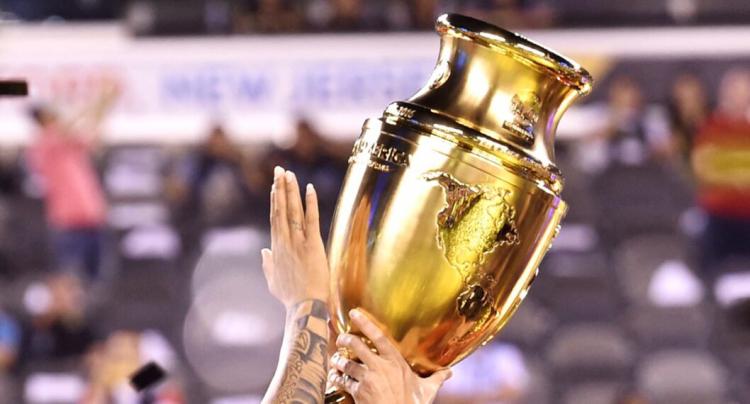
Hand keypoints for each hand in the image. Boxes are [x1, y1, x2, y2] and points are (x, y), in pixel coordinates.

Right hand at [262, 166, 328, 309]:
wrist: (304, 308)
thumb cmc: (291, 298)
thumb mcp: (274, 281)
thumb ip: (268, 264)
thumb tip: (264, 251)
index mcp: (277, 249)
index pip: (275, 219)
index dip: (275, 201)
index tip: (274, 186)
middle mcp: (285, 242)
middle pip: (281, 209)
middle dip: (279, 188)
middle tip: (279, 170)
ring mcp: (298, 242)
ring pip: (293, 211)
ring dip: (290, 190)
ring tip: (288, 173)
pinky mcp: (313, 245)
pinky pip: (311, 220)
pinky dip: (310, 203)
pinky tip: (310, 188)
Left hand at [329, 309, 451, 403]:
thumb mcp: (427, 390)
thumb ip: (436, 379)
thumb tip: (449, 373)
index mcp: (395, 362)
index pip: (379, 337)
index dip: (365, 323)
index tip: (355, 313)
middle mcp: (379, 367)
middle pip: (356, 346)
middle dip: (345, 339)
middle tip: (341, 338)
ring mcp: (367, 380)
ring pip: (346, 364)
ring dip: (338, 361)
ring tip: (335, 359)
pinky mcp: (358, 393)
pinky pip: (343, 382)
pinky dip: (337, 378)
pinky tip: (334, 376)